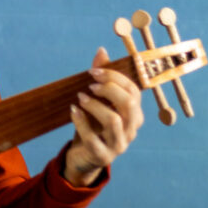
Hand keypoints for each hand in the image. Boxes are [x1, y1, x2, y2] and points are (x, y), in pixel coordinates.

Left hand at [64, 47, 144, 186]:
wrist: (83, 157)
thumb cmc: (92, 126)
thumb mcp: (97, 102)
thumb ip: (101, 78)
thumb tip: (101, 50)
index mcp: (134, 115)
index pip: (133, 91)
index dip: (114, 77)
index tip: (93, 71)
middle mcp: (131, 130)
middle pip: (128, 103)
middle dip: (108, 89)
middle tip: (90, 85)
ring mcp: (119, 145)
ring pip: (113, 120)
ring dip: (94, 105)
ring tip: (80, 98)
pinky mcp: (103, 156)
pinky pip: (93, 138)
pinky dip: (81, 121)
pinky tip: (73, 111)